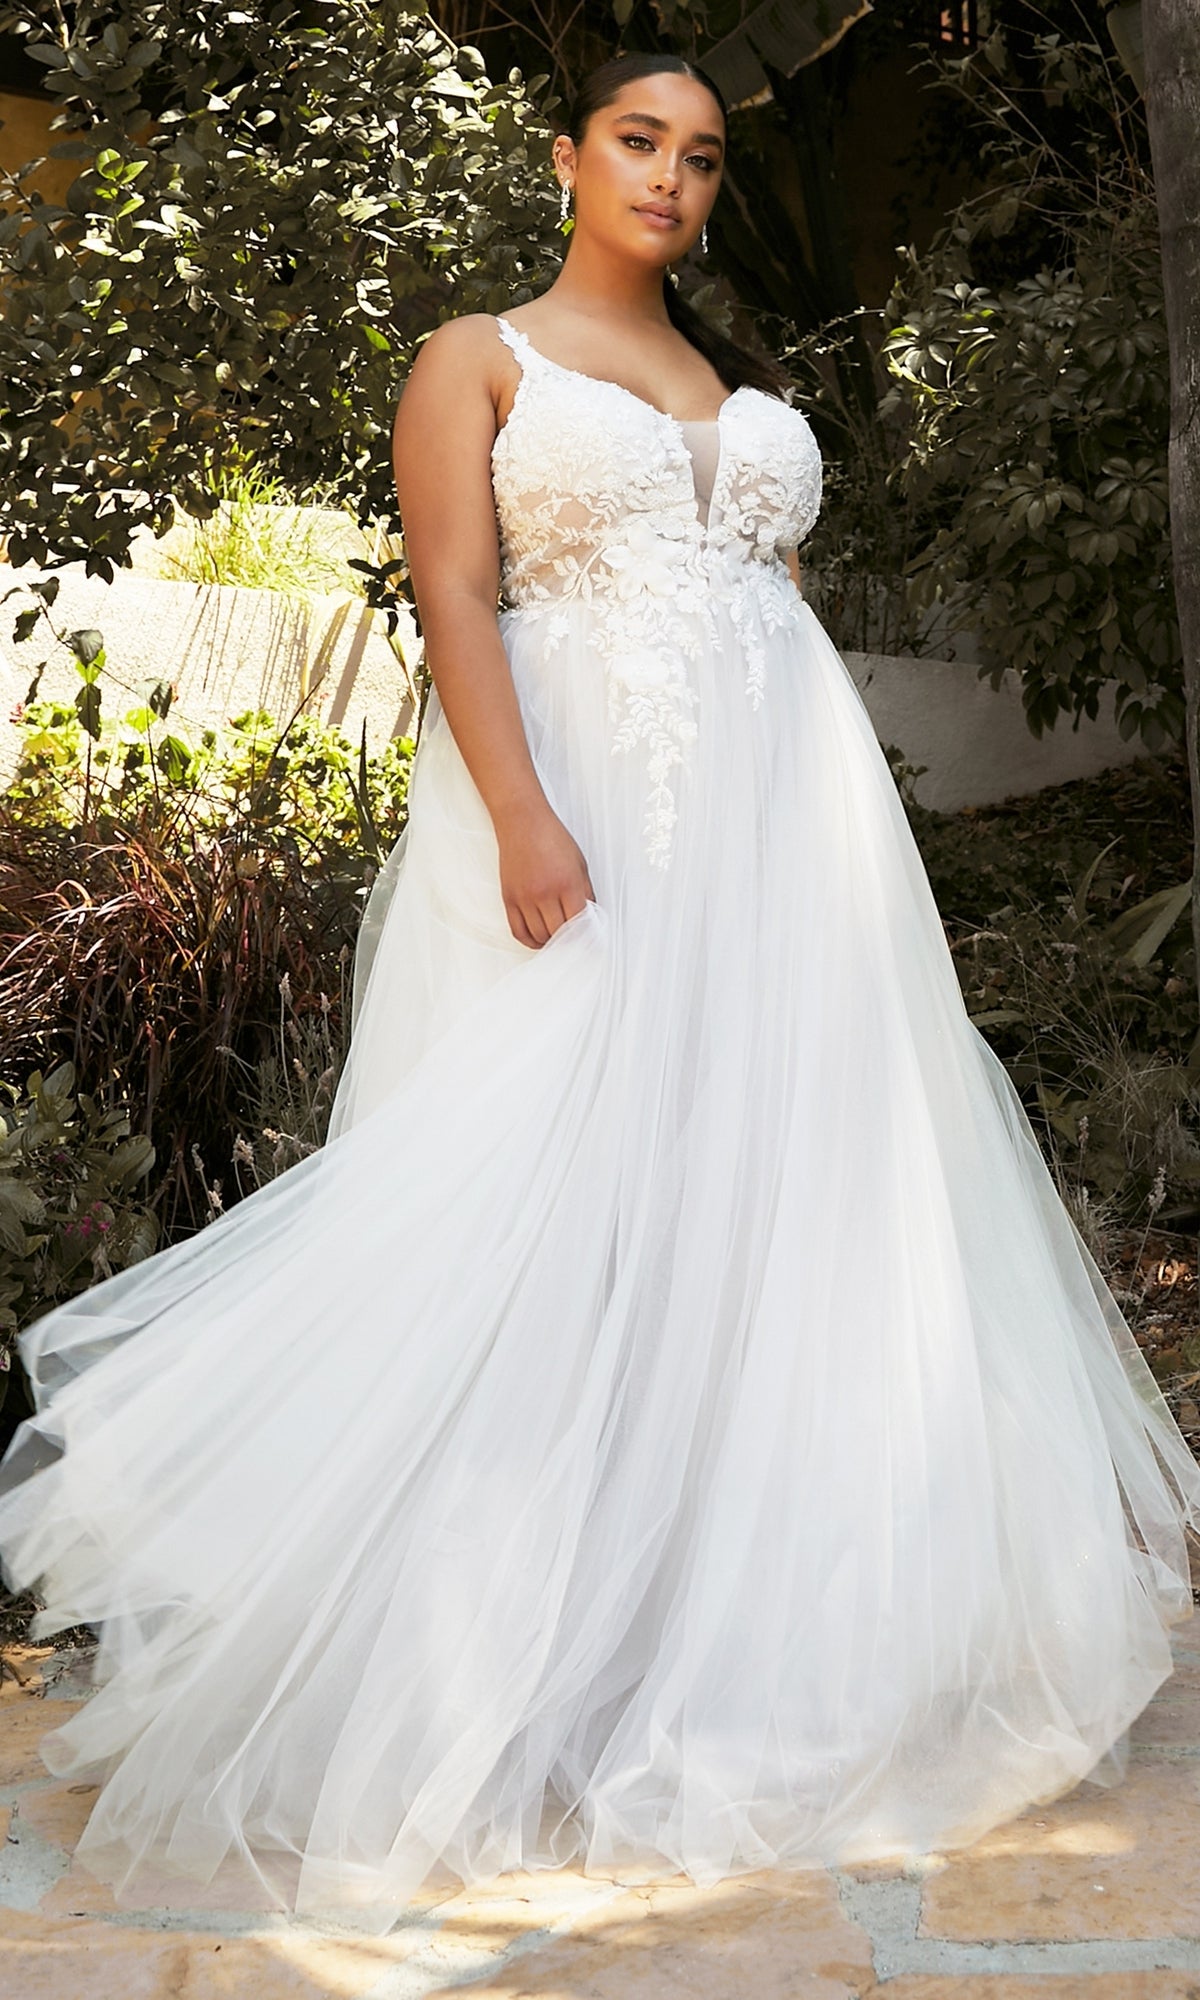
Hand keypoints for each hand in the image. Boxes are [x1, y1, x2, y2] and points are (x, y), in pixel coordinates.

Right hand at [495, 799, 595, 948]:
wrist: (522, 822)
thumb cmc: (551, 837)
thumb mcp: (579, 863)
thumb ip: (586, 892)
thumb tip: (590, 916)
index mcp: (567, 883)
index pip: (579, 922)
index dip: (586, 934)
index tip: (589, 940)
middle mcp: (545, 893)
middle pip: (559, 933)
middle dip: (569, 940)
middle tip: (574, 940)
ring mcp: (524, 898)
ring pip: (539, 935)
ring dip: (550, 941)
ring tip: (558, 938)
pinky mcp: (509, 899)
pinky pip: (518, 931)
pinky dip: (529, 940)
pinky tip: (538, 939)